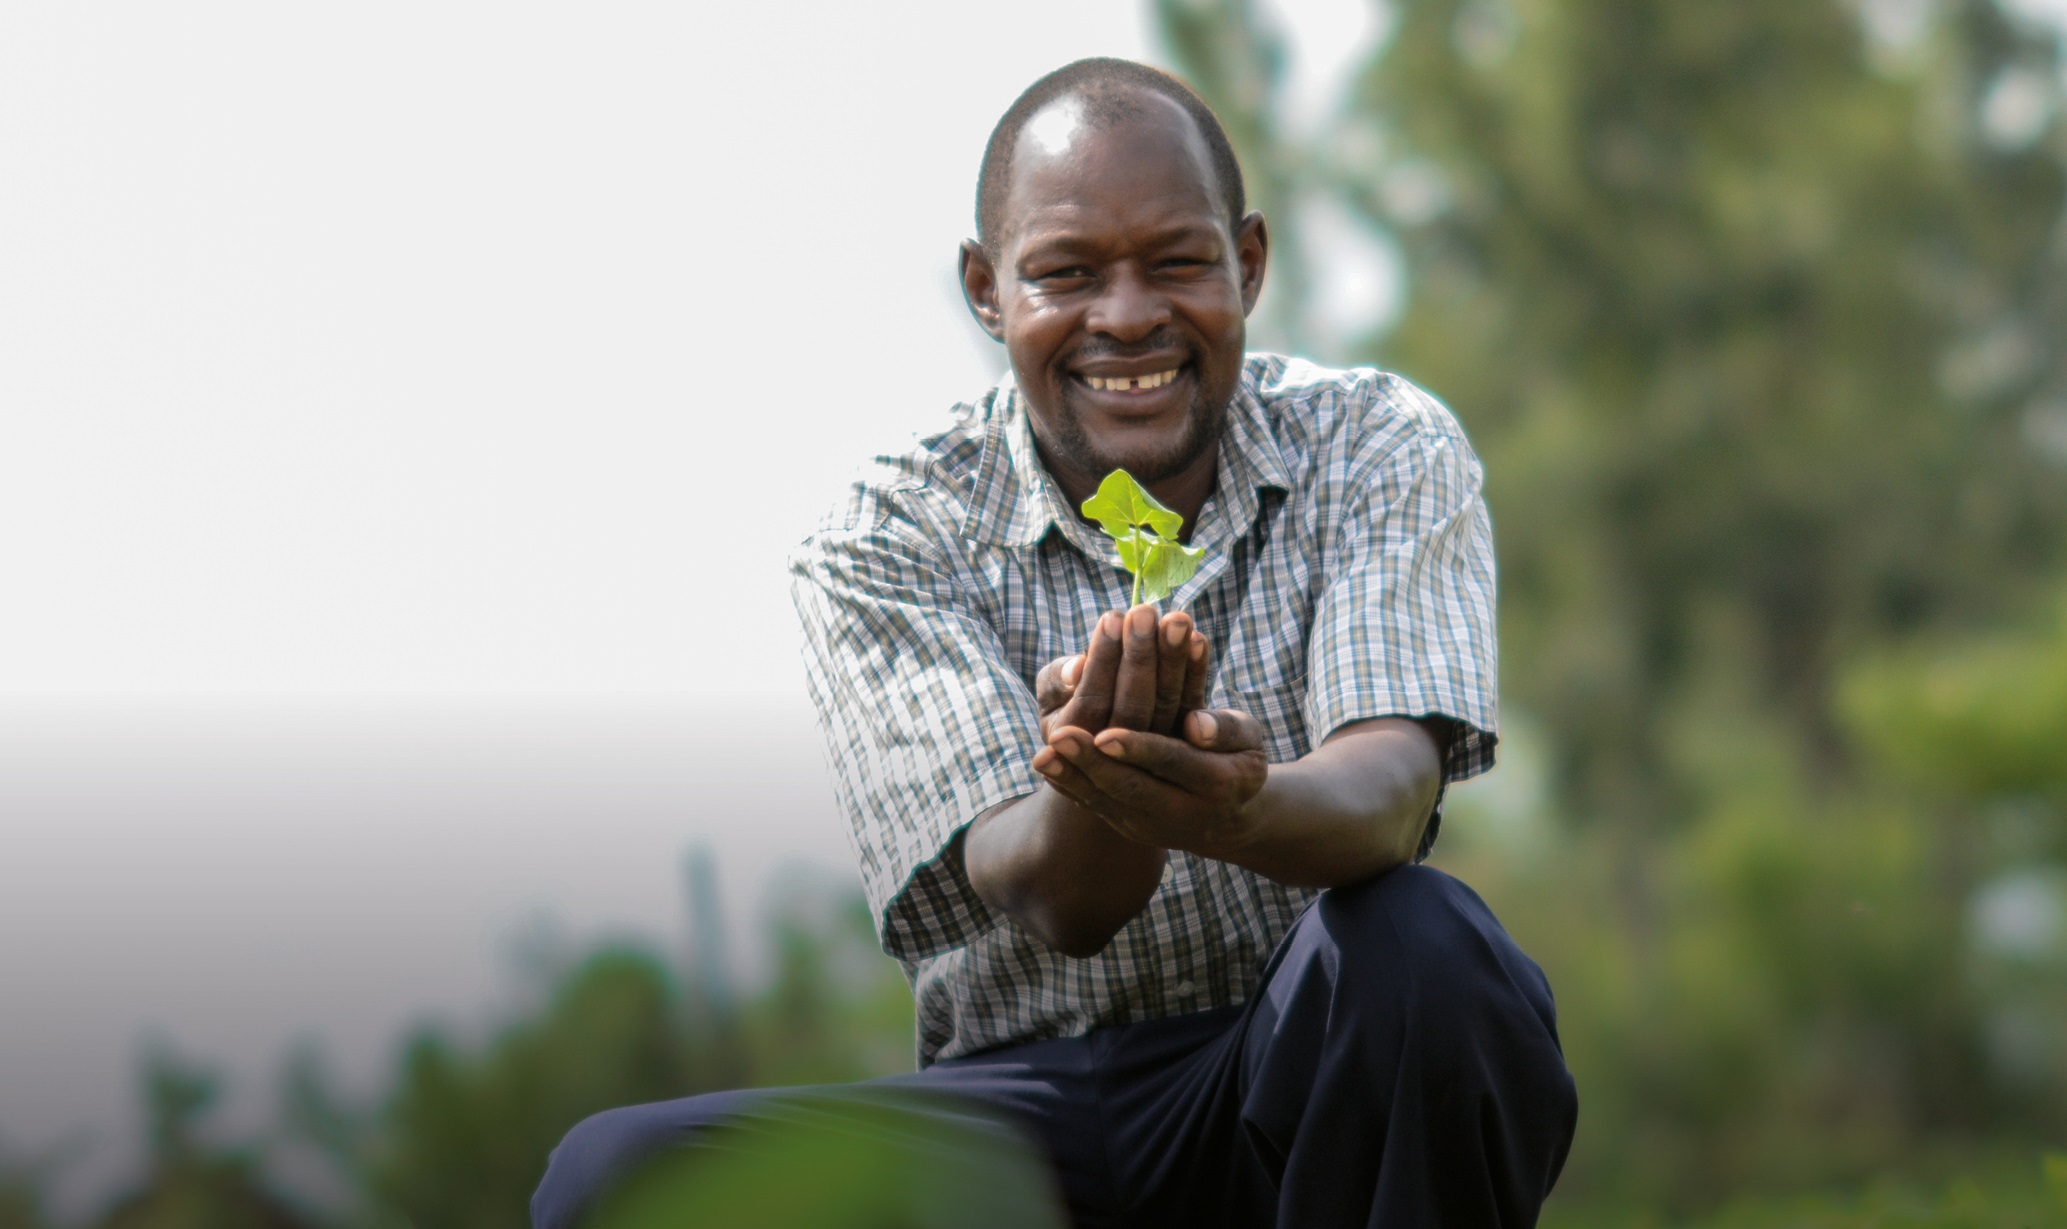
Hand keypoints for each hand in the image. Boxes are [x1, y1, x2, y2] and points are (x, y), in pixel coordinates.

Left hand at [1032, 708, 1268, 856]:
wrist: (1228, 818)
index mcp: (1218, 783)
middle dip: (1093, 764)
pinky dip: (1069, 788)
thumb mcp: (1249, 739)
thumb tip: (1195, 724)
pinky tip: (1045, 765)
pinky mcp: (1128, 826)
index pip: (1173, 763)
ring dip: (1072, 777)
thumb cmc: (1237, 759)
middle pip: (1132, 788)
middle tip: (1060, 736)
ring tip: (1042, 754)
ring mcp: (1151, 825)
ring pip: (1107, 801)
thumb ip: (1227, 728)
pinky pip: (1096, 808)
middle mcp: (1182, 811)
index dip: (1140, 749)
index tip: (1107, 733)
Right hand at [1033, 604, 1210, 739]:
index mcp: (1076, 744)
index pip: (1092, 699)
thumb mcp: (1051, 694)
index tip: (1112, 617)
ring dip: (1173, 659)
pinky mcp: (1184, 741)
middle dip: (1139, 656)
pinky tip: (1199, 639)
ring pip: (1166, 704)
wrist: (1102, 746)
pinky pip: (1191, 706)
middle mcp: (1116, 755)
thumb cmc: (1066, 702)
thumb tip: (1077, 669)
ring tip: (1176, 619)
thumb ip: (1056, 681)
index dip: (1103, 659)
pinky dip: (1196, 672)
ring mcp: (1154, 751)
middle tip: (1144, 612)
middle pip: (1132, 706)